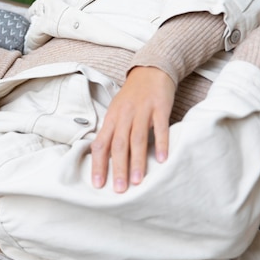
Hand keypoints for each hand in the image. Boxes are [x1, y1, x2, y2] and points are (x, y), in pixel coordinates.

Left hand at [90, 66, 175, 192]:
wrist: (151, 70)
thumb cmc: (132, 96)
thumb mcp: (116, 112)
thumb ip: (111, 132)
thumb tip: (101, 157)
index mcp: (111, 118)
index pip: (101, 144)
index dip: (98, 164)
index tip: (98, 184)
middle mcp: (124, 115)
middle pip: (118, 144)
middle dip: (118, 168)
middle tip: (119, 189)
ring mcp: (142, 110)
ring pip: (137, 138)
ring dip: (137, 161)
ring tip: (137, 181)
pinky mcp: (160, 107)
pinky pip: (160, 127)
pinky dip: (161, 143)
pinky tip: (162, 159)